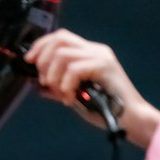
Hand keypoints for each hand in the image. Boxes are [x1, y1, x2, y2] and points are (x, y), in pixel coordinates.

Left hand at [25, 29, 159, 147]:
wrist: (131, 121)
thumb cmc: (106, 112)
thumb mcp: (76, 98)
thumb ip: (59, 89)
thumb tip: (38, 86)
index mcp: (89, 54)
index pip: (60, 38)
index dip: (41, 46)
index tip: (29, 61)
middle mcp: (95, 50)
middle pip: (60, 38)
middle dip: (43, 56)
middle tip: (43, 79)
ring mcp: (101, 56)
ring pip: (63, 54)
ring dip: (53, 74)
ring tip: (59, 92)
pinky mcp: (104, 66)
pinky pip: (74, 68)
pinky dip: (66, 84)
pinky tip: (70, 99)